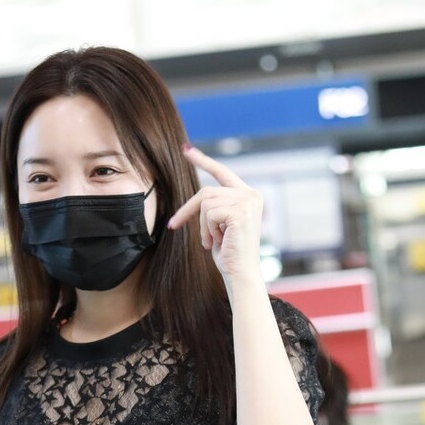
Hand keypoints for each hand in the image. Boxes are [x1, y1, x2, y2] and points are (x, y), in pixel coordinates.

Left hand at [167, 145, 263, 282]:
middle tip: (174, 225)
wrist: (241, 274)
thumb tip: (200, 196)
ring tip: (212, 242)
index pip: (222, 172)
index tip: (186, 149)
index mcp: (248, 196)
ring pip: (206, 203)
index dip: (202, 161)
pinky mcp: (240, 211)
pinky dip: (208, 230)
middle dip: (188, 210)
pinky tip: (219, 242)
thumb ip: (215, 207)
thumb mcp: (220, 225)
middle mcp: (251, 194)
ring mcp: (247, 201)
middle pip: (206, 192)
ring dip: (203, 226)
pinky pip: (209, 214)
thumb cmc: (229, 254)